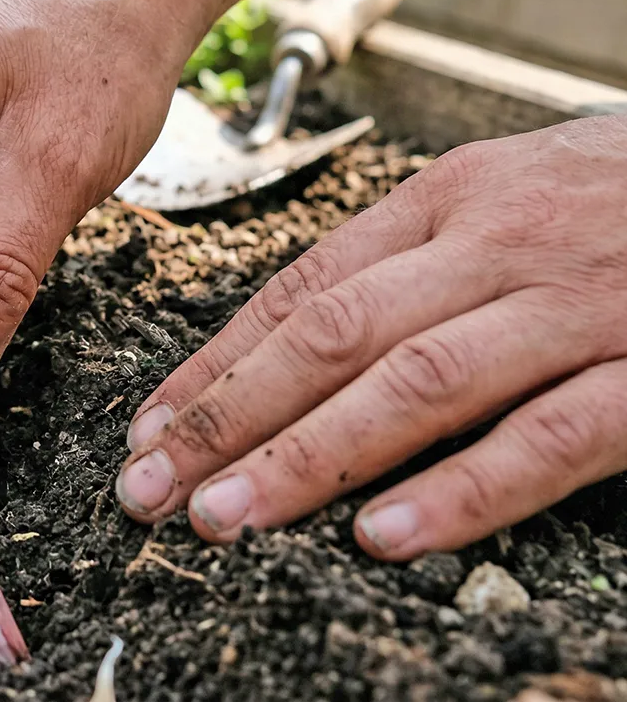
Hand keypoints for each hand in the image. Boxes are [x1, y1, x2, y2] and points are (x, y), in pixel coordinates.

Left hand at [116, 115, 626, 560]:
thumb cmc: (611, 195)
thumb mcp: (494, 199)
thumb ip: (401, 264)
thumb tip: (289, 342)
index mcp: (444, 202)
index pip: (299, 291)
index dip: (214, 366)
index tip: (149, 428)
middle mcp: (494, 247)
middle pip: (332, 338)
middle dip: (227, 420)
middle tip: (151, 488)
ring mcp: (572, 309)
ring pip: (417, 386)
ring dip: (310, 458)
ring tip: (228, 517)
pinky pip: (548, 437)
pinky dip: (462, 488)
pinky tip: (388, 534)